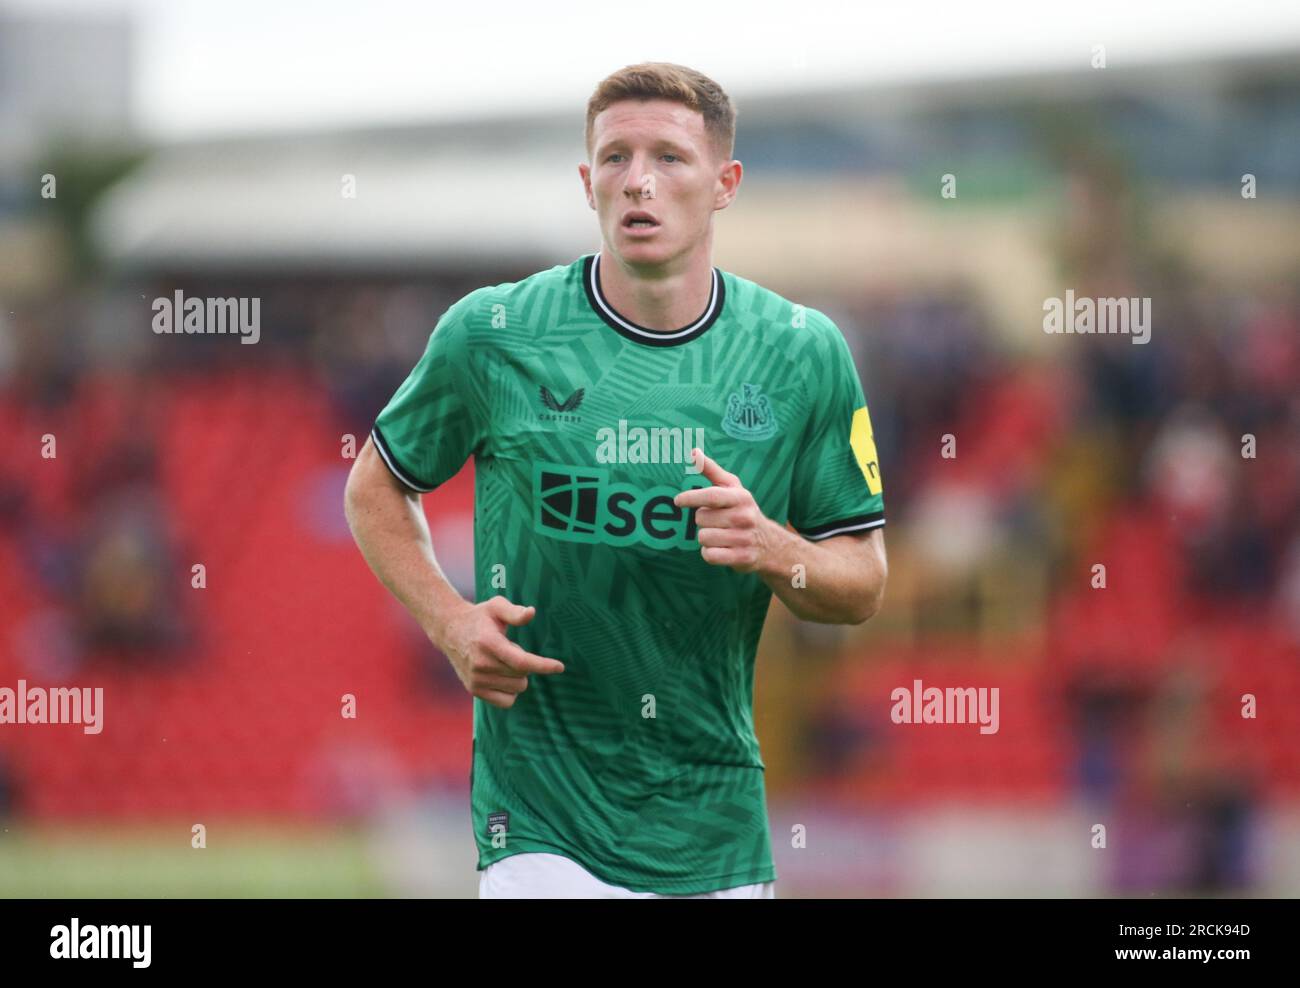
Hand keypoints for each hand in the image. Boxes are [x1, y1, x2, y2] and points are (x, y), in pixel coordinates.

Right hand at [434, 596, 564, 708]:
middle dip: (525, 664)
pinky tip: (501, 676)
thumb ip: (514, 612)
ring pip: (517, 688)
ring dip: (517, 676)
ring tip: (502, 660)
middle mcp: (481, 664)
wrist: (450, 631)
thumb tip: (531, 613)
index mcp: (489, 643)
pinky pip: (507, 701)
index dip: (543, 665)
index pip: (521, 661)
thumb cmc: (480, 618)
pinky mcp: (474, 690)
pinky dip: (510, 691)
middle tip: (509, 649)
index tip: (560, 667)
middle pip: (522, 675)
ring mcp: (476, 680)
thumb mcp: (496, 606)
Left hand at [673, 448, 774, 573]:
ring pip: (703, 538)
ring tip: (721, 536)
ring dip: (706, 538)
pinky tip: (721, 549)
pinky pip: (710, 555)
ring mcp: (743, 538)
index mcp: (741, 497)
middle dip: (703, 521)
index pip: (712, 496)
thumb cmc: (742, 510)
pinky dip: (710, 553)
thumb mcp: (732, 488)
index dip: (692, 498)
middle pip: (702, 519)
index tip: (678, 501)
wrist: (770, 544)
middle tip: (717, 522)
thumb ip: (711, 470)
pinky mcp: (742, 558)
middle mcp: (744, 517)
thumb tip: (693, 452)